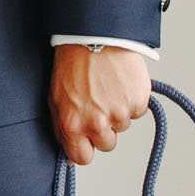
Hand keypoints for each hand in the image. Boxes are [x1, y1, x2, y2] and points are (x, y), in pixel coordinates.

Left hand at [49, 44, 150, 165]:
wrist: (94, 37)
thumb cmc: (72, 65)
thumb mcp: (56, 99)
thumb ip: (62, 131)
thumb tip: (71, 157)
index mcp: (73, 125)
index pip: (83, 158)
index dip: (86, 148)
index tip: (87, 139)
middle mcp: (97, 123)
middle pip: (107, 145)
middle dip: (103, 130)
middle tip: (97, 105)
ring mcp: (120, 113)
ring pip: (122, 127)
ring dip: (117, 112)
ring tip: (107, 88)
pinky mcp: (138, 101)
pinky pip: (137, 111)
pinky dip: (131, 100)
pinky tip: (119, 83)